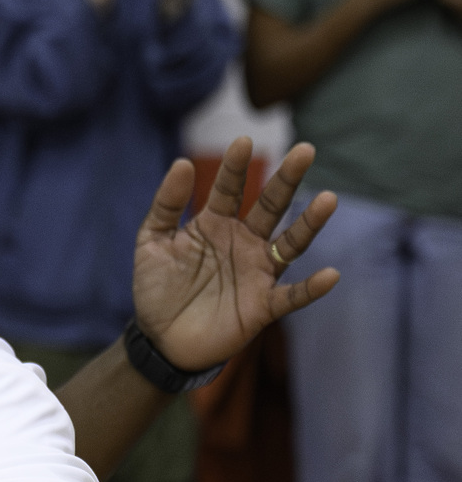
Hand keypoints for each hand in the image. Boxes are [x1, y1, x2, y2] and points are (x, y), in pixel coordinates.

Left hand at [132, 137, 339, 372]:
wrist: (159, 340)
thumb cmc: (156, 289)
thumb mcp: (151, 243)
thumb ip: (166, 206)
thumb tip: (181, 163)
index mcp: (215, 224)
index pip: (230, 189)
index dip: (235, 167)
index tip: (243, 141)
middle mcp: (243, 242)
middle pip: (270, 206)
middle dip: (286, 180)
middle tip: (305, 150)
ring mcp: (257, 272)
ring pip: (290, 244)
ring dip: (310, 223)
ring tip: (328, 199)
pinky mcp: (262, 305)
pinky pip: (292, 295)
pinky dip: (312, 288)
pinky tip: (330, 275)